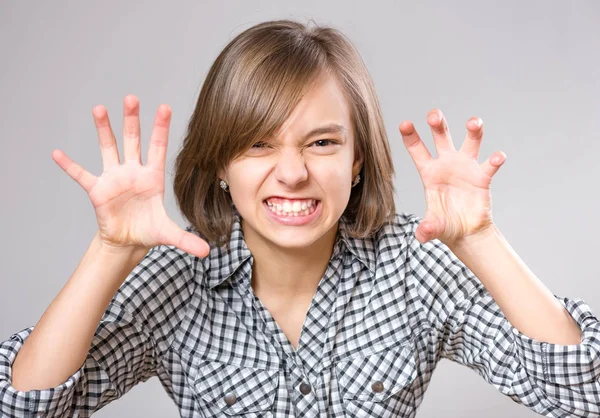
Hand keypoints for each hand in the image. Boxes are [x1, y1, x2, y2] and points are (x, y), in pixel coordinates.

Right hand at [51, 95, 209, 257]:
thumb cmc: (148, 230)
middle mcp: (133, 171)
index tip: (165, 107)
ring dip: (103, 129)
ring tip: (99, 108)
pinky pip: (81, 175)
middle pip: (133, 140)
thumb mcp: (168, 235)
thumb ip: (187, 240)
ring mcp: (114, 178)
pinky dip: (69, 165)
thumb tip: (207, 252)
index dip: (161, 128)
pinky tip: (57, 153)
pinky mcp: (98, 190)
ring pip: (108, 148)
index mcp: (153, 177)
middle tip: (131, 97)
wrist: (128, 241)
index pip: (158, 148)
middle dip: (132, 120)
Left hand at [399, 109, 505, 247]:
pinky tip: (497, 157)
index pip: (417, 150)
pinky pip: (490, 164)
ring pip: (470, 142)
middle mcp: (447, 164)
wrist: (465, 232)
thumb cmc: (445, 224)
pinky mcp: (482, 176)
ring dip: (473, 130)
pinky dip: (495, 159)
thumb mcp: (433, 227)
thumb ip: (427, 228)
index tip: (404, 123)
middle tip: (434, 114)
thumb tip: (422, 235)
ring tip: (473, 122)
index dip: (411, 136)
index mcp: (429, 172)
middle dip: (438, 123)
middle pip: (442, 137)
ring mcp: (465, 167)